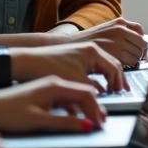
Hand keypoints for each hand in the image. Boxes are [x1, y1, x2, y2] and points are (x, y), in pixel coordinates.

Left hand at [0, 76, 107, 133]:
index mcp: (56, 85)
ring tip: (94, 120)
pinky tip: (75, 116)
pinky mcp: (44, 93)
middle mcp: (55, 82)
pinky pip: (67, 97)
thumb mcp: (37, 120)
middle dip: (97, 107)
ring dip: (87, 106)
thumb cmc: (6, 112)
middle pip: (86, 91)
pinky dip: (76, 107)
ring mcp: (49, 86)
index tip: (101, 123)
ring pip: (77, 94)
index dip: (97, 110)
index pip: (88, 94)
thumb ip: (64, 123)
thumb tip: (87, 126)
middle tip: (103, 122)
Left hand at [11, 41, 125, 92]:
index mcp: (92, 51)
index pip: (114, 67)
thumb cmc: (47, 68)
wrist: (26, 63)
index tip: (119, 94)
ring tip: (113, 90)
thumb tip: (104, 98)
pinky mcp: (75, 59)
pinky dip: (100, 78)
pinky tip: (99, 87)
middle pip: (111, 65)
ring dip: (109, 79)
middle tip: (121, 92)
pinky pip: (94, 68)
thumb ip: (92, 91)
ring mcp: (83, 53)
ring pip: (103, 66)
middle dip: (117, 80)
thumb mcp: (74, 82)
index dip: (119, 82)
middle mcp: (90, 49)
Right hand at [49, 17, 147, 66]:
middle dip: (140, 54)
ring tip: (123, 65)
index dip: (141, 43)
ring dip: (133, 61)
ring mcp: (117, 41)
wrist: (69, 46)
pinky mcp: (114, 54)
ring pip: (138, 55)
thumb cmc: (87, 41)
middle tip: (132, 60)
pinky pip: (130, 62)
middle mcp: (120, 30)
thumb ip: (121, 31)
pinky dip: (128, 67)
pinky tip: (118, 68)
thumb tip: (140, 38)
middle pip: (142, 45)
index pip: (140, 32)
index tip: (138, 50)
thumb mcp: (105, 29)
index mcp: (119, 22)